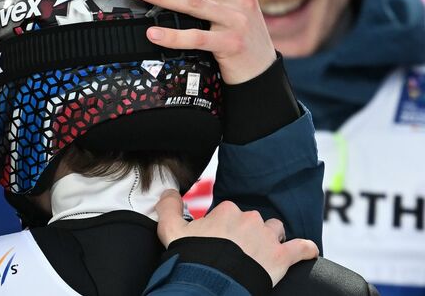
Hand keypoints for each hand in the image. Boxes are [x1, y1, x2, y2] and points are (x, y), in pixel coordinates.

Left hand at [134, 0, 276, 84]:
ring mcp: (236, 21)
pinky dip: (172, 36)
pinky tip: (154, 34)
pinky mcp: (231, 43)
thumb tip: (171, 2)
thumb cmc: (240, 42)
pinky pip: (197, 37)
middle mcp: (238, 0)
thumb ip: (209, 3)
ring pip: (193, 3)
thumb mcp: (231, 14)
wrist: (262, 74)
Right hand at [156, 189, 318, 285]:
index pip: (230, 213)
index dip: (224, 228)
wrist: (208, 283)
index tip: (217, 242)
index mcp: (227, 211)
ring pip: (276, 231)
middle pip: (253, 221)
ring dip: (271, 239)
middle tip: (234, 253)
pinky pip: (302, 248)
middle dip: (246, 234)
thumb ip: (169, 207)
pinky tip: (306, 253)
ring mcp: (268, 238)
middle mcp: (250, 219)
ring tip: (260, 255)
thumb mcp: (171, 230)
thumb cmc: (190, 257)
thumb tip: (168, 192)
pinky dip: (305, 250)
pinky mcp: (282, 257)